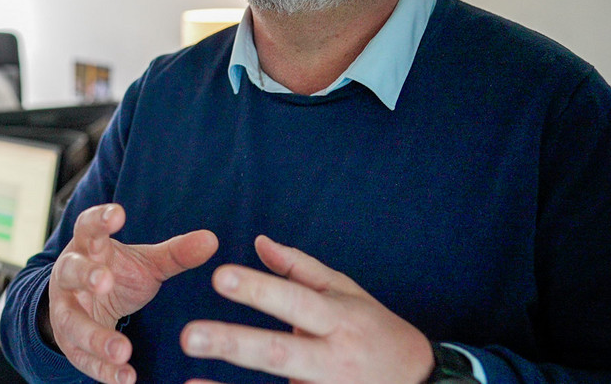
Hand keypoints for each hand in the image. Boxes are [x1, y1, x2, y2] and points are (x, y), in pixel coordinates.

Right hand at [48, 203, 217, 383]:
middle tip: (104, 282)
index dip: (100, 219)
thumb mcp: (144, 263)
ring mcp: (65, 309)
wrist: (79, 305)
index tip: (118, 214)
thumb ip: (174, 254)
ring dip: (95, 336)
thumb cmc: (114, 274)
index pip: (88, 227)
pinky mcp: (69, 342)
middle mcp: (69, 275)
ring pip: (72, 321)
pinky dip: (103, 370)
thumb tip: (211, 240)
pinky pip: (82, 357)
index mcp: (88, 247)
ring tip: (122, 349)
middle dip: (86, 276)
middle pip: (72, 271)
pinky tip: (126, 378)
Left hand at [180, 235, 432, 383]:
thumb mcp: (349, 293)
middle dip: (234, 344)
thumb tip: (260, 241)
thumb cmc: (375, 331)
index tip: (219, 276)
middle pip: (279, 351)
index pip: (295, 301)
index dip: (259, 289)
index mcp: (339, 319)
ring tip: (189, 380)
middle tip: (188, 335)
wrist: (421, 383)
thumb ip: (301, 268)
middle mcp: (334, 358)